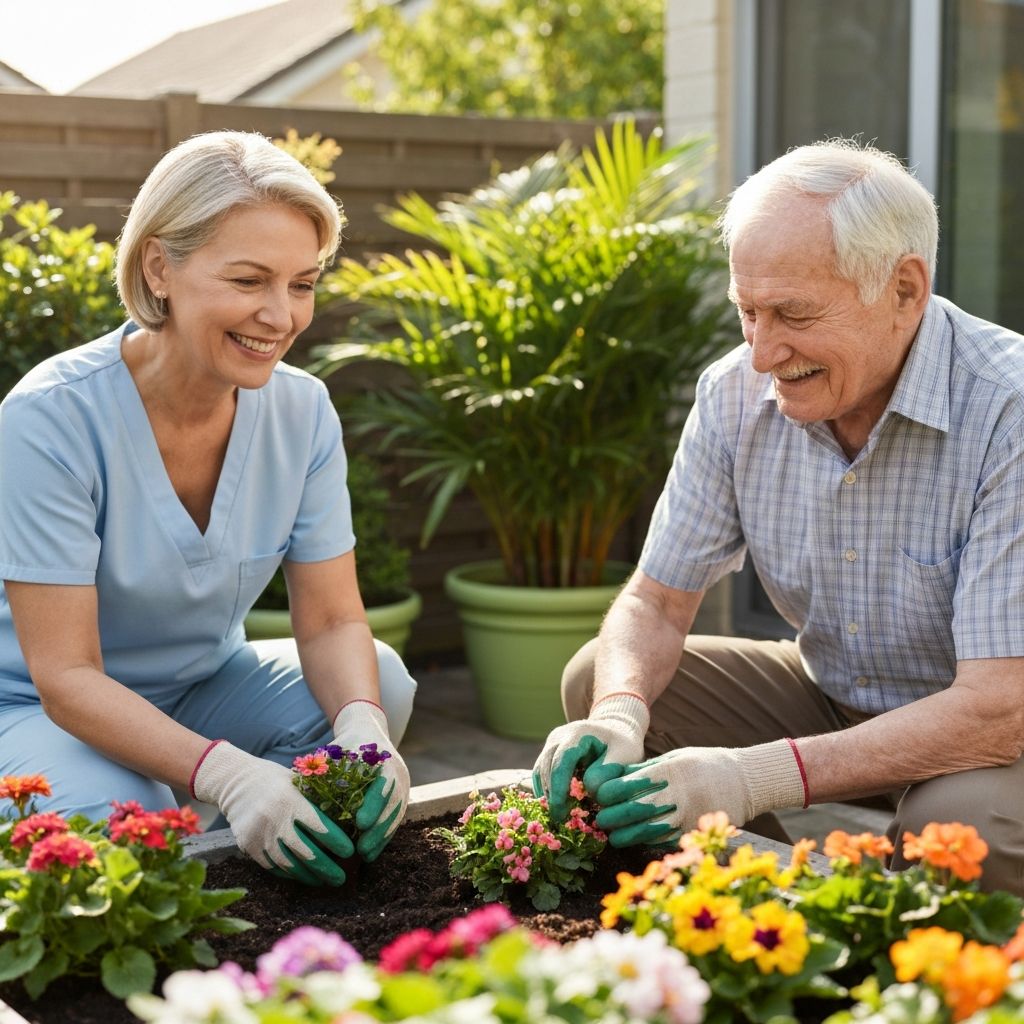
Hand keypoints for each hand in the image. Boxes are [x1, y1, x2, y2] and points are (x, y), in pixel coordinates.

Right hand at [191, 741, 353, 885]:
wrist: (236, 783)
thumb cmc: (275, 780)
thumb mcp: (297, 781)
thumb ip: (316, 798)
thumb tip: (344, 815)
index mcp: (291, 801)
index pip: (319, 827)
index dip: (336, 842)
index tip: (350, 852)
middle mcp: (275, 820)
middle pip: (306, 852)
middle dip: (326, 868)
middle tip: (341, 878)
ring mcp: (261, 836)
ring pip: (289, 864)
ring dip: (309, 876)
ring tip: (323, 881)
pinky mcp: (249, 846)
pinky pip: (272, 866)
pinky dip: (289, 873)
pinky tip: (301, 876)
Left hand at [332, 700, 409, 861]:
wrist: (369, 730)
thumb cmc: (347, 744)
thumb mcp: (337, 751)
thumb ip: (323, 768)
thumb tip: (297, 786)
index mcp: (384, 758)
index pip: (383, 783)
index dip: (373, 804)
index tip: (359, 823)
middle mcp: (398, 771)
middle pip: (393, 803)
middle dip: (378, 829)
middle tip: (361, 850)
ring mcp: (403, 784)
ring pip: (396, 814)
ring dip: (382, 837)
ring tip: (366, 856)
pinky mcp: (401, 795)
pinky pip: (396, 818)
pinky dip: (385, 835)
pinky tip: (372, 852)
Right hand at [532, 692, 649, 821]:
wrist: (616, 730)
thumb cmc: (623, 744)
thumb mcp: (624, 755)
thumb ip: (607, 772)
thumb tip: (589, 789)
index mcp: (577, 733)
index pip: (561, 761)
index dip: (559, 786)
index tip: (561, 810)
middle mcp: (558, 737)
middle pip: (546, 767)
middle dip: (551, 795)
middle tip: (560, 820)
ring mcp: (551, 745)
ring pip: (540, 773)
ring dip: (547, 795)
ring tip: (559, 816)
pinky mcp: (549, 756)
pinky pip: (542, 776)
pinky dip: (548, 792)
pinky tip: (557, 807)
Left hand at [594, 739, 805, 846]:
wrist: (744, 781)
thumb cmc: (704, 764)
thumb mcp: (674, 757)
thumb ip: (646, 769)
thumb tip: (614, 777)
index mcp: (667, 772)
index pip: (624, 787)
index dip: (607, 794)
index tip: (601, 796)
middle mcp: (674, 796)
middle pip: (629, 812)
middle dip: (610, 818)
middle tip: (602, 819)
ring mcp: (684, 817)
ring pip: (642, 833)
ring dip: (624, 835)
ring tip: (615, 834)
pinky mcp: (693, 834)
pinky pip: (661, 842)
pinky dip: (646, 842)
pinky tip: (638, 839)